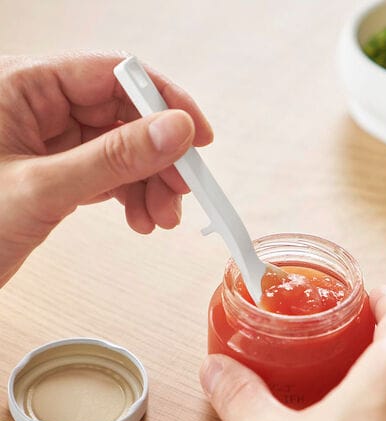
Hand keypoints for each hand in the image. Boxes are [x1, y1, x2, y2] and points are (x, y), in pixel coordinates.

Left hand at [0, 53, 212, 285]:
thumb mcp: (43, 188)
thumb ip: (113, 158)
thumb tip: (176, 130)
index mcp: (24, 87)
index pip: (113, 74)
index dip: (163, 102)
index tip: (197, 136)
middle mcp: (41, 108)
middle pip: (125, 116)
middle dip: (160, 157)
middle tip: (184, 189)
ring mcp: (52, 142)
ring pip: (123, 149)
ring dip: (152, 183)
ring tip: (161, 217)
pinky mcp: (60, 171)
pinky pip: (111, 173)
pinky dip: (133, 195)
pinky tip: (141, 218)